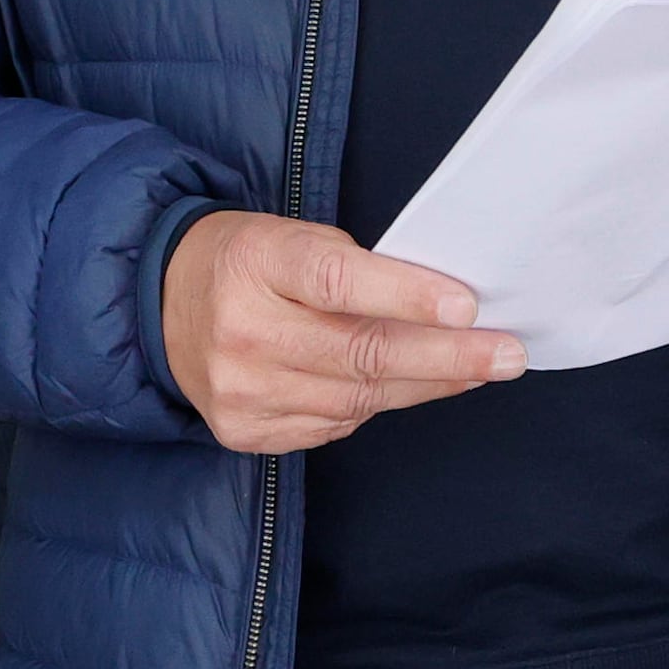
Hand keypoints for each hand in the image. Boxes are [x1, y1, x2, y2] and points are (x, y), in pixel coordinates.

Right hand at [160, 211, 525, 454]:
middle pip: (360, 353)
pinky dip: (374, 404)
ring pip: (357, 398)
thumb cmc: (249, 262)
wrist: (160, 304)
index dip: (406, 294)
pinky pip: (333, 425)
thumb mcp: (292, 237)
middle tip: (508, 355)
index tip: (467, 306)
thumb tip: (446, 308)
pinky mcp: (243, 431)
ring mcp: (241, 390)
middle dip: (447, 357)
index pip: (336, 280)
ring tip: (473, 369)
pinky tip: (401, 385)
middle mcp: (243, 331)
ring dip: (425, 385)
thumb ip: (357, 269)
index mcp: (256, 263)